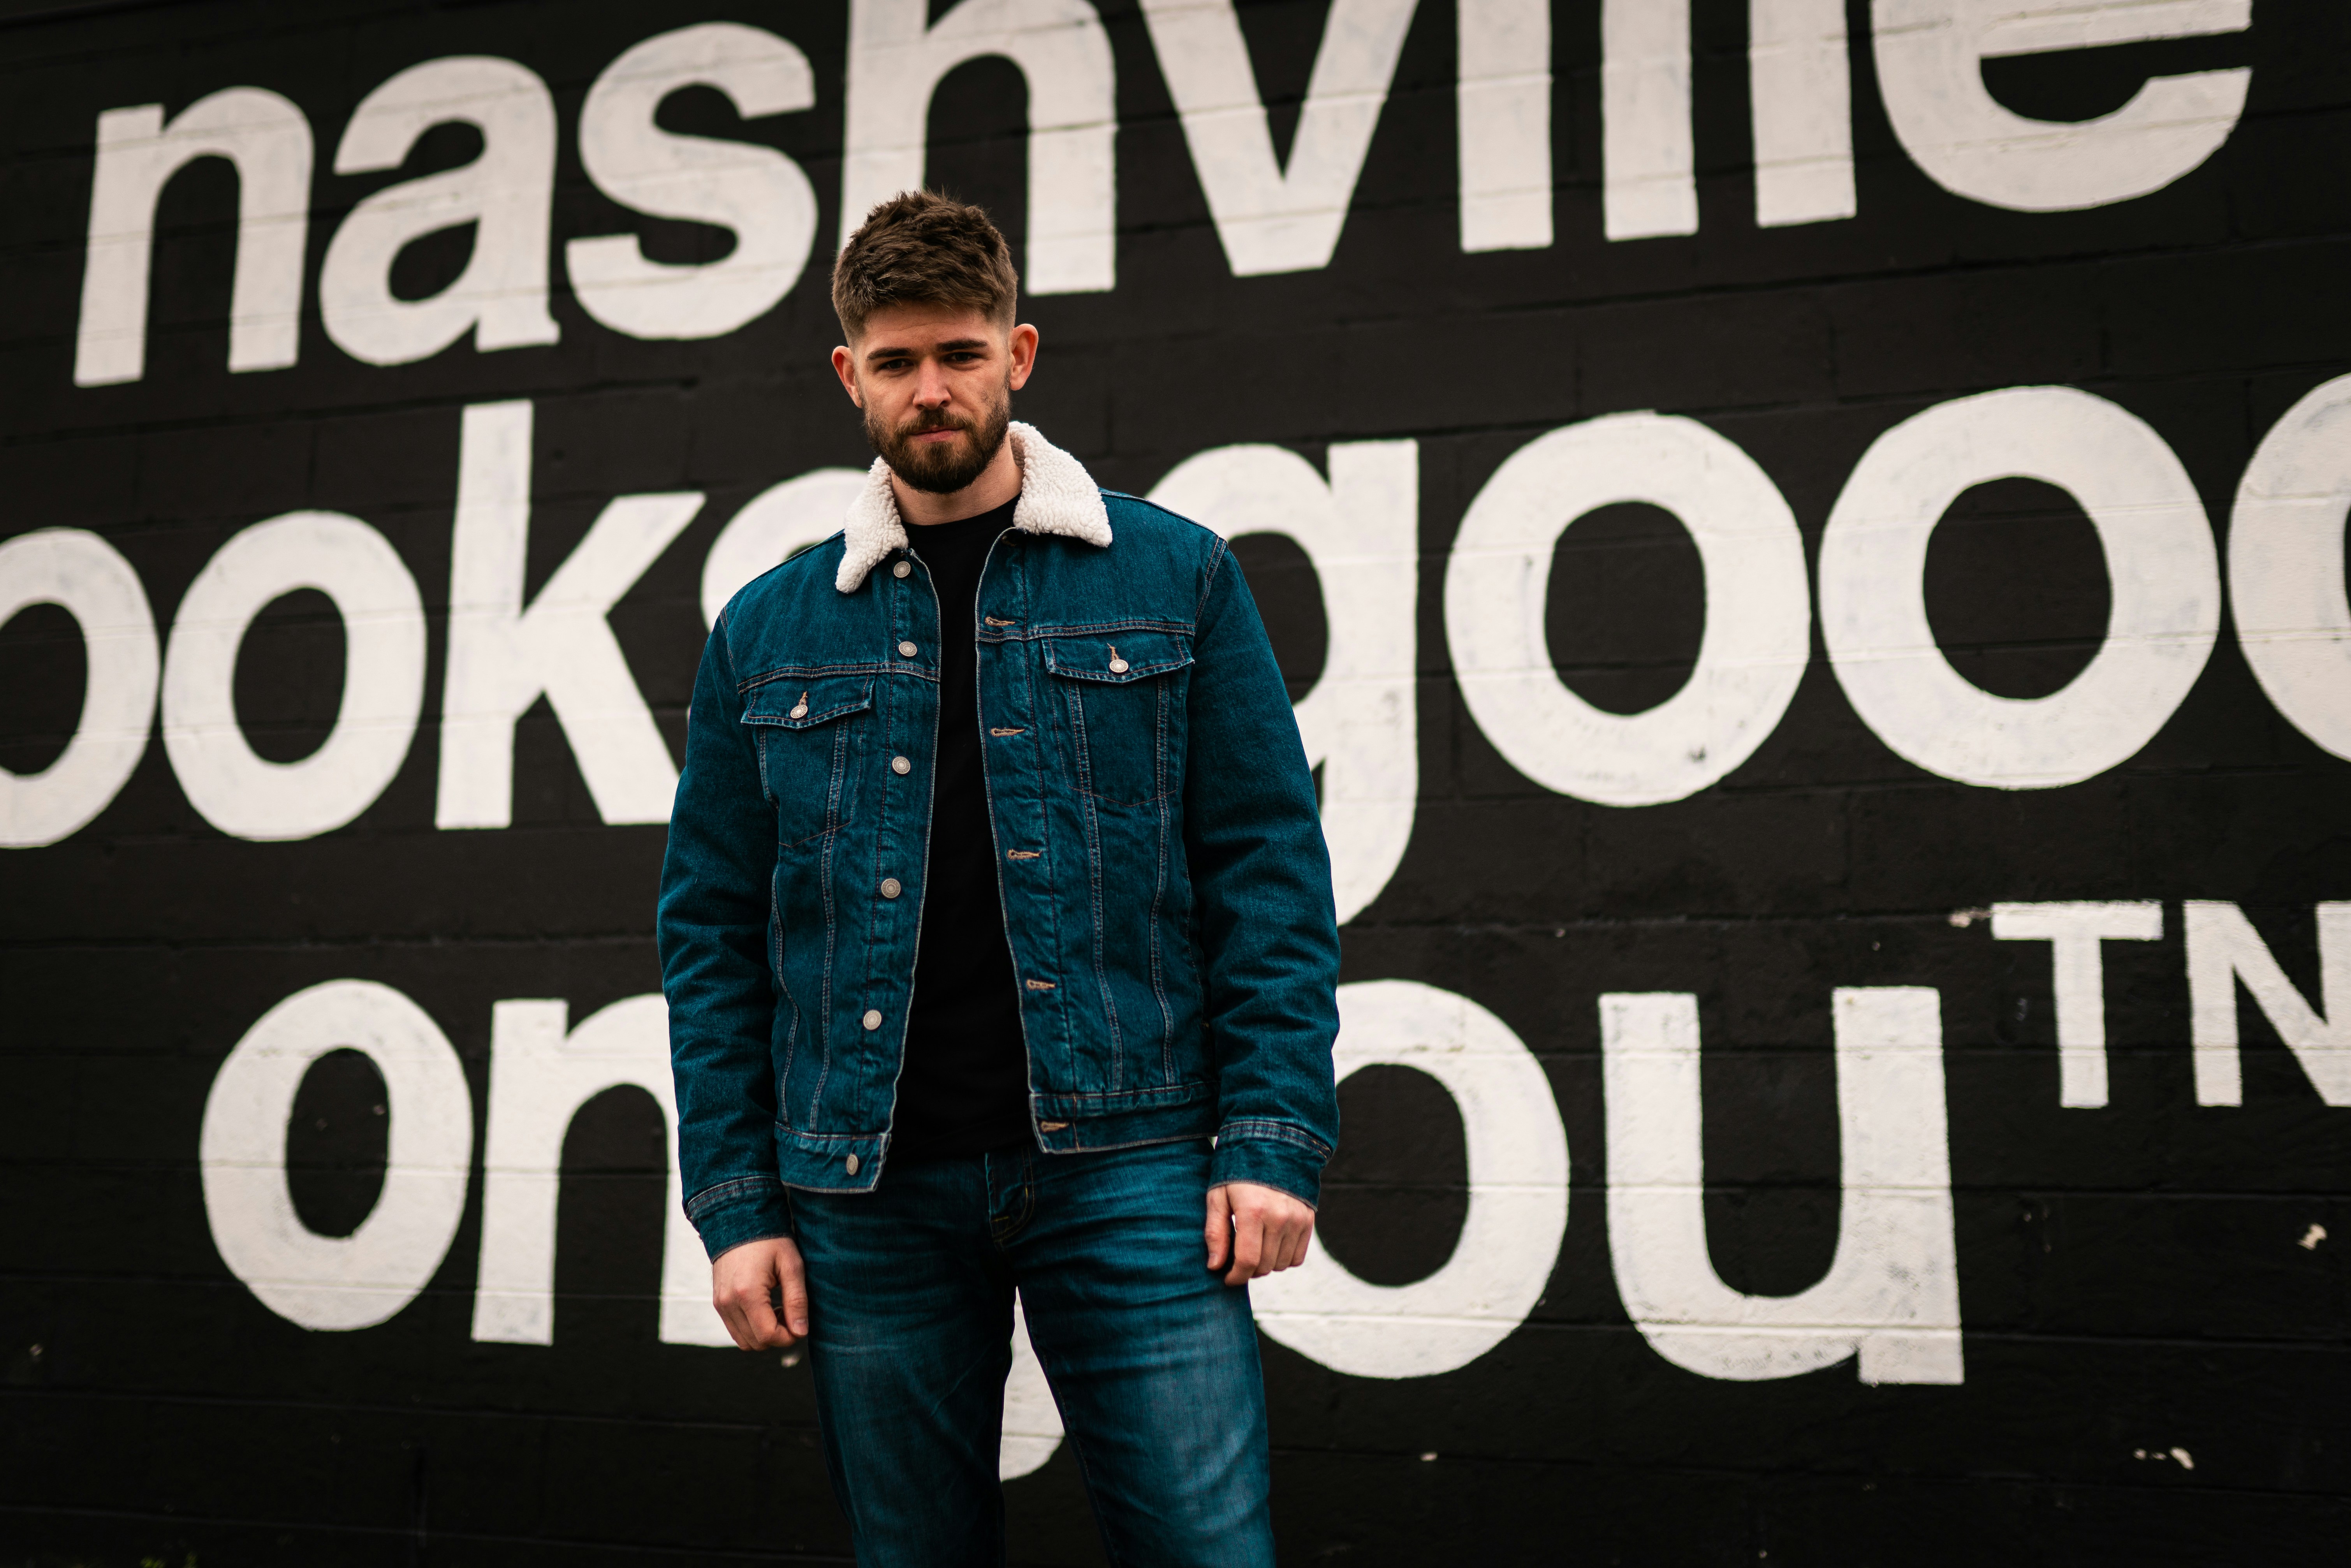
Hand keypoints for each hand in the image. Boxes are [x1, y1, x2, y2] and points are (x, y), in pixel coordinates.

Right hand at [712, 1236, 809, 1352]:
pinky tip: (765, 1308)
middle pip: (755, 1343)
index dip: (788, 1337)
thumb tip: (801, 1332)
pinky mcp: (718, 1302)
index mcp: (747, 1293)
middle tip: (790, 1314)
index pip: (768, 1336)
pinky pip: (735, 1329)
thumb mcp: (791, 1265)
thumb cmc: (769, 1240)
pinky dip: (752, 1328)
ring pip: (744, 1341)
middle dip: (777, 1337)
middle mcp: (728, 1303)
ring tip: (777, 1310)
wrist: (739, 1220)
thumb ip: (797, 1300)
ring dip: (764, 1334)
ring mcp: (720, 1304)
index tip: (800, 1324)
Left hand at [1205, 1181, 1314, 1286]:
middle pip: (1264, 1266)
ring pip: (1280, 1264)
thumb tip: (1215, 1266)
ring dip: (1265, 1264)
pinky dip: (1282, 1258)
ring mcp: (1297, 1219)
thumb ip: (1215, 1233)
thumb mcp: (1217, 1197)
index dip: (1235, 1276)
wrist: (1271, 1145)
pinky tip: (1270, 1245)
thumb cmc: (1236, 1172)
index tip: (1227, 1278)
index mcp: (1253, 1211)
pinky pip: (1297, 1257)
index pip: (1247, 1261)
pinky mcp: (1307, 1219)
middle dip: (1248, 1270)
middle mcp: (1279, 1217)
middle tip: (1237, 1259)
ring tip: (1253, 1248)